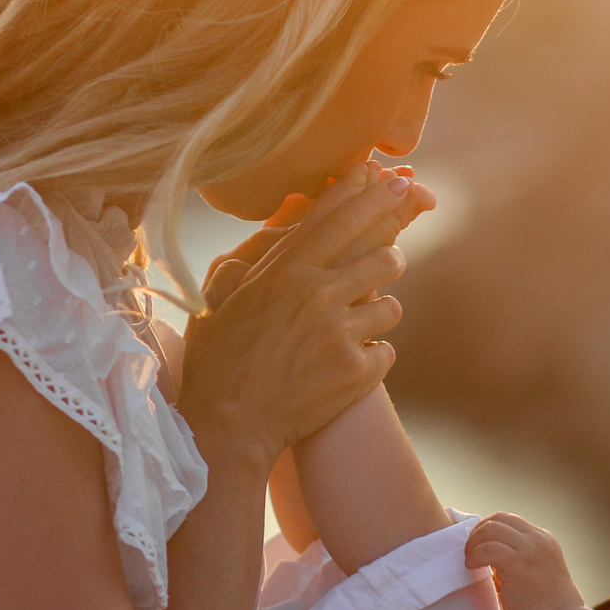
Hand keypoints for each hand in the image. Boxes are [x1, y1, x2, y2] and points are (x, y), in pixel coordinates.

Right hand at [178, 165, 427, 469]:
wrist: (226, 429)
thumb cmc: (216, 362)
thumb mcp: (220, 298)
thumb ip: (253, 257)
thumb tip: (283, 225)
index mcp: (285, 271)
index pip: (338, 217)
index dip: (369, 193)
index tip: (391, 179)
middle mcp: (318, 295)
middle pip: (384, 255)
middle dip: (387, 258)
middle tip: (379, 266)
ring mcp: (341, 334)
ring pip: (392, 305)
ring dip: (377, 313)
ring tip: (354, 327)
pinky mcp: (358, 372)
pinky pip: (387, 350)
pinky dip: (371, 357)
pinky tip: (348, 365)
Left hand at [465, 511, 586, 609]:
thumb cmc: (545, 608)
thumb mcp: (535, 573)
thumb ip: (516, 560)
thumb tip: (486, 556)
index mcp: (544, 540)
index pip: (509, 521)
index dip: (488, 530)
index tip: (478, 547)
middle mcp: (538, 539)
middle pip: (498, 518)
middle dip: (478, 533)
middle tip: (470, 553)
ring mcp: (530, 549)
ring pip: (491, 529)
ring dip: (474, 543)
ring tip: (471, 561)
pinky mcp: (519, 564)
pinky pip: (488, 549)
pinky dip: (475, 555)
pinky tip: (473, 567)